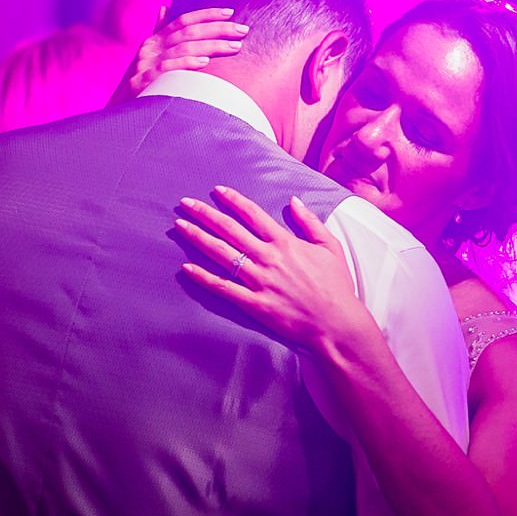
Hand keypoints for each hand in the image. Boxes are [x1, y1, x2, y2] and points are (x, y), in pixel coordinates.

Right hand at [113, 8, 249, 103]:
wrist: (121, 111)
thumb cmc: (142, 85)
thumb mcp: (149, 57)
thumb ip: (159, 32)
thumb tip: (164, 8)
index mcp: (154, 40)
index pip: (183, 20)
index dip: (206, 14)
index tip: (230, 12)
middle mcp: (150, 48)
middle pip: (188, 32)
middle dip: (218, 29)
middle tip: (242, 30)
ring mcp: (146, 64)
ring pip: (183, 48)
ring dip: (212, 46)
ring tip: (234, 47)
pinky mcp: (143, 82)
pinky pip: (168, 69)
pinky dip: (187, 63)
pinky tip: (205, 62)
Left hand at [175, 185, 374, 355]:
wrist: (337, 324)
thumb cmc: (336, 287)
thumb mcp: (331, 247)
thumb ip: (310, 222)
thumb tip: (294, 201)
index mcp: (285, 243)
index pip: (252, 214)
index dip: (232, 200)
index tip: (216, 191)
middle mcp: (269, 258)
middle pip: (230, 230)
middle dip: (205, 214)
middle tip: (185, 203)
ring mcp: (259, 281)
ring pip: (222, 254)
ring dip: (198, 238)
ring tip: (180, 226)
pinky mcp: (255, 304)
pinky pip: (224, 288)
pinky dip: (204, 278)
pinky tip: (186, 268)